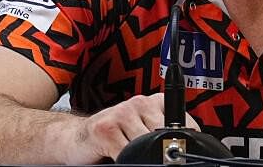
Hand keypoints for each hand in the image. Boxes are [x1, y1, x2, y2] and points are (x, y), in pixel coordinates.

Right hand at [62, 93, 199, 163]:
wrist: (76, 139)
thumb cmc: (113, 138)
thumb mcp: (144, 135)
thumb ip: (163, 138)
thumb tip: (186, 151)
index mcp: (154, 102)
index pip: (185, 125)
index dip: (184, 144)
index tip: (174, 152)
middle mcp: (139, 103)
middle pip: (165, 137)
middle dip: (160, 152)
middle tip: (147, 155)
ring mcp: (121, 114)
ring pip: (147, 146)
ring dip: (139, 156)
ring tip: (128, 152)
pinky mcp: (105, 129)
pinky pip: (127, 153)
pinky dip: (125, 159)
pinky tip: (115, 154)